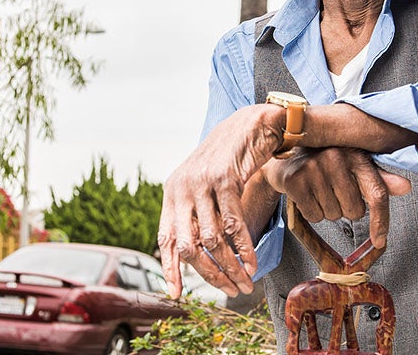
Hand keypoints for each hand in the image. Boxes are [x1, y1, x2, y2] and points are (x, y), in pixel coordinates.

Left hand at [158, 104, 282, 298]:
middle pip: (189, 246)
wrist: (250, 123)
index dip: (170, 268)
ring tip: (245, 282)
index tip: (175, 293)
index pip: (166, 238)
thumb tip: (194, 251)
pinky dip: (243, 249)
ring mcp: (201, 184)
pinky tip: (252, 264)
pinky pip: (233, 224)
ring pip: (212, 239)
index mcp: (172, 192)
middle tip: (230, 291)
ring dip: (230, 267)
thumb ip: (195, 211)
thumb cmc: (229, 158)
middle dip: (210, 274)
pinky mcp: (224, 180)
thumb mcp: (203, 183)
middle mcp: (181, 188)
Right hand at [261, 147, 411, 247]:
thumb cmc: (324, 162)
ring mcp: (314, 168)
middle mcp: (336, 158)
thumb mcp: (354, 166)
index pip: (377, 193)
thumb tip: (406, 187)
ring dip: (326, 209)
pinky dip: (311, 211)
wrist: (285, 158)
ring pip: (333, 216)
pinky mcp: (296, 181)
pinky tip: (307, 194)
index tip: (380, 241)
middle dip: (344, 209)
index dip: (381, 220)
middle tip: (332, 191)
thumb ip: (379, 178)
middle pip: (354, 212)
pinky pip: (314, 216)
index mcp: (356, 155)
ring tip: (318, 189)